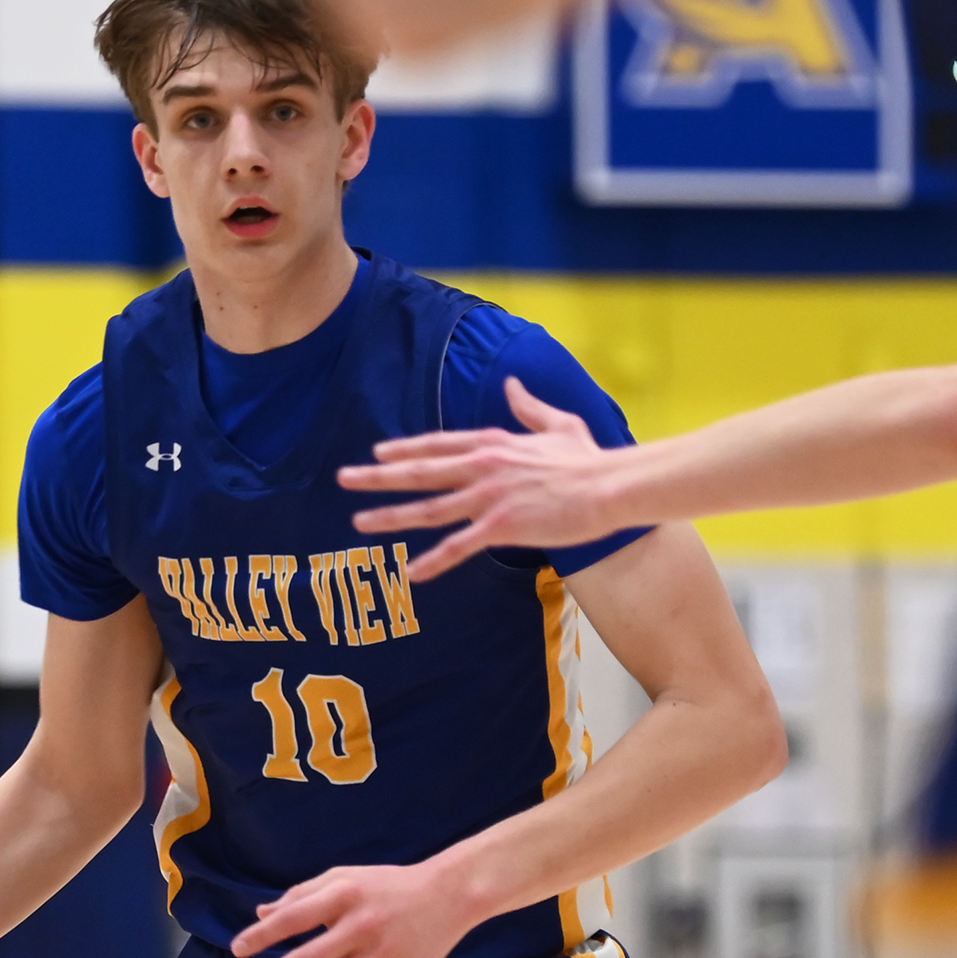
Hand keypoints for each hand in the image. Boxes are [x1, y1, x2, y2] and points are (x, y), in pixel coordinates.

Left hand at [231, 862, 473, 957]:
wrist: (449, 894)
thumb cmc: (388, 884)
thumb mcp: (345, 877)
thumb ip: (302, 894)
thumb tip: (261, 914)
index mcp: (343, 895)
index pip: (293, 918)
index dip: (262, 935)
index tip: (237, 949)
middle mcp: (359, 926)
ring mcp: (379, 955)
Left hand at [341, 377, 634, 578]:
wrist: (611, 487)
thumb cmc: (590, 459)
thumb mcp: (558, 424)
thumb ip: (528, 407)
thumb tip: (512, 384)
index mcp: (494, 443)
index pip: (439, 444)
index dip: (406, 449)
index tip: (378, 453)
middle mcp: (483, 467)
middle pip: (420, 471)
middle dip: (378, 476)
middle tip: (344, 479)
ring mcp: (489, 497)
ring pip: (428, 509)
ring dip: (390, 516)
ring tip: (359, 522)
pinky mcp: (501, 527)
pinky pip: (459, 547)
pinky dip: (434, 561)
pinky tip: (412, 574)